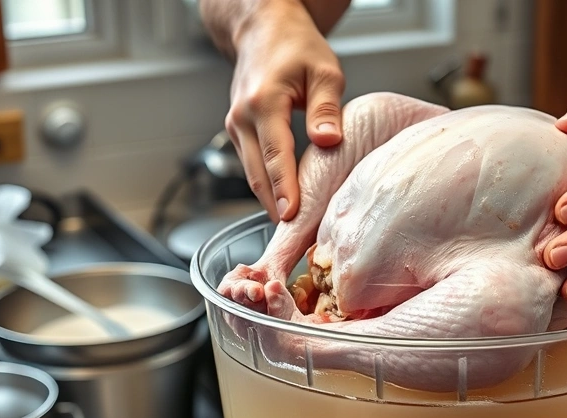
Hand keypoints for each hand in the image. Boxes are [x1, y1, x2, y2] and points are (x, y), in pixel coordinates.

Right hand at [227, 1, 344, 222]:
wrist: (262, 29)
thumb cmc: (297, 47)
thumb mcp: (324, 70)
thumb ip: (327, 108)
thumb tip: (330, 141)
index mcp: (263, 102)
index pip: (276, 154)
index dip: (285, 189)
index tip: (292, 217)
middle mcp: (242, 118)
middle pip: (258, 174)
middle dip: (276, 207)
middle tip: (298, 238)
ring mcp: (236, 127)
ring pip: (252, 175)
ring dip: (271, 202)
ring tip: (296, 231)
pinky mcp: (238, 133)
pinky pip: (253, 167)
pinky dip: (268, 188)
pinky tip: (288, 206)